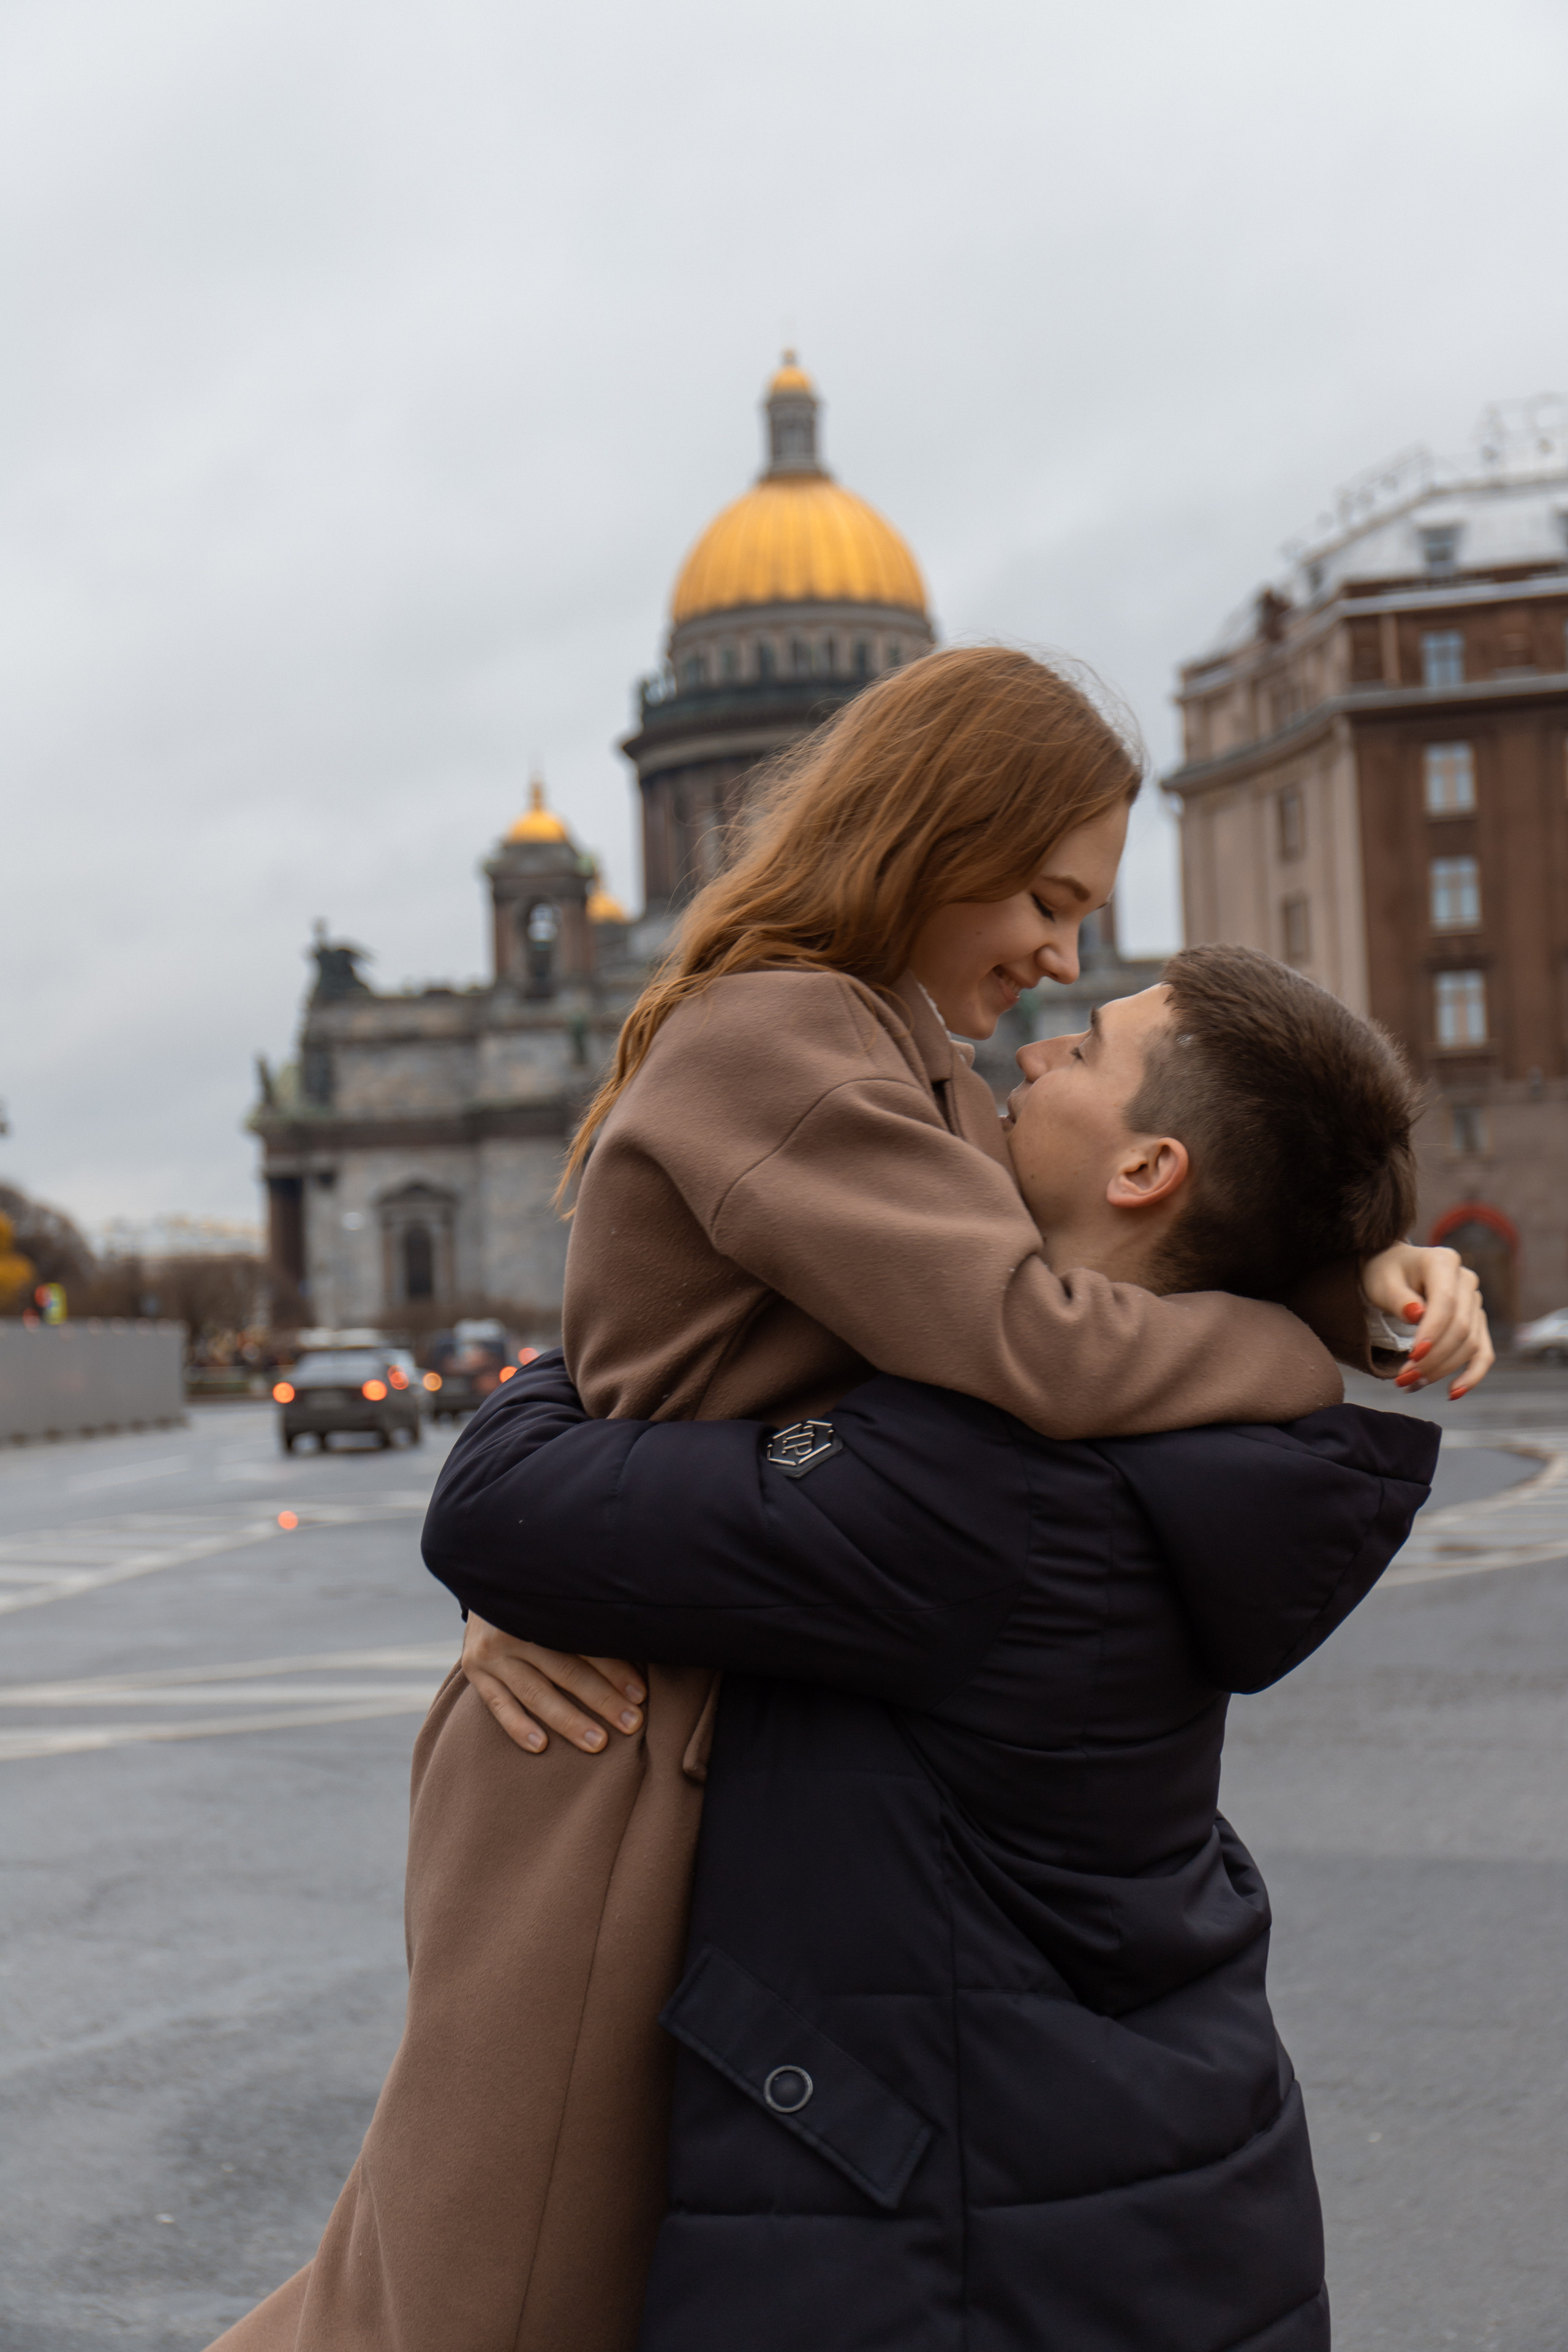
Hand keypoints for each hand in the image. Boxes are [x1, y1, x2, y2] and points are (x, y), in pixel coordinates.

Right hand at [461, 1612, 644, 1754]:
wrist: (485, 1587)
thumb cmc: (535, 1601)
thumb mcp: (556, 1603)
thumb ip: (588, 1626)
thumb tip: (637, 1655)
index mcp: (542, 1608)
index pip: (585, 1645)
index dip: (615, 1670)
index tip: (640, 1694)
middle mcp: (515, 1630)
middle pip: (565, 1671)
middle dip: (602, 1700)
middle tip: (631, 1723)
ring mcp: (491, 1653)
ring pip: (536, 1693)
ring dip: (569, 1720)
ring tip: (597, 1742)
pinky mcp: (475, 1671)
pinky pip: (498, 1704)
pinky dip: (519, 1726)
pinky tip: (541, 1746)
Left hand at [1361, 1242, 1494, 1397]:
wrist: (1395, 1270)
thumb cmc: (1385, 1274)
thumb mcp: (1381, 1282)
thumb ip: (1398, 1298)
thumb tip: (1417, 1314)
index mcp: (1443, 1262)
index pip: (1446, 1303)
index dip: (1432, 1333)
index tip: (1411, 1357)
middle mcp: (1466, 1280)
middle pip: (1460, 1327)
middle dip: (1433, 1358)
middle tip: (1403, 1379)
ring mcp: (1474, 1301)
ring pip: (1471, 1343)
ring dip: (1443, 1369)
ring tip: (1412, 1384)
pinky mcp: (1476, 1322)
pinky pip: (1483, 1352)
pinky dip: (1472, 1375)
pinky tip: (1453, 1393)